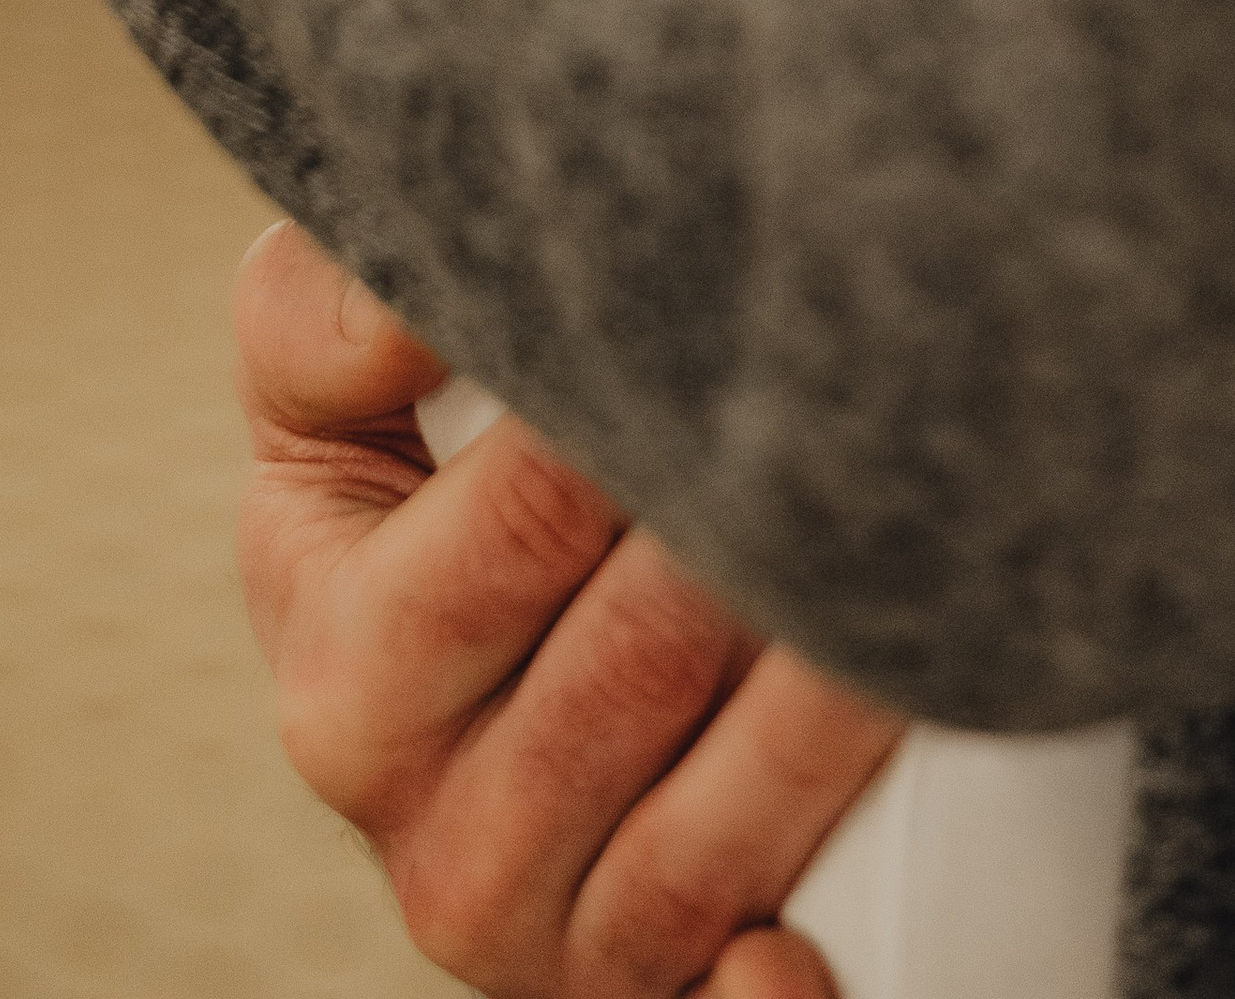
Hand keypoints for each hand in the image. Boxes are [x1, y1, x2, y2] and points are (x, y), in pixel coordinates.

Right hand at [235, 221, 896, 995]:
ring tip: (910, 549)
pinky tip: (814, 929)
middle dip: (758, 532)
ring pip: (711, 824)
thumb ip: (324, 313)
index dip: (628, 418)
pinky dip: (780, 983)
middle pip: (642, 664)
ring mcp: (540, 941)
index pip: (520, 524)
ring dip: (832, 690)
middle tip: (849, 420)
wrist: (440, 690)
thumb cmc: (406, 493)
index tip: (721, 318)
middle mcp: (429, 832)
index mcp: (341, 668)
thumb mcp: (329, 391)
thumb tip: (412, 303)